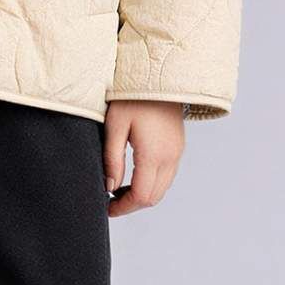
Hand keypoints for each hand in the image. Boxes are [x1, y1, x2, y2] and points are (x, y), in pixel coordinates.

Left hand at [103, 100, 184, 216]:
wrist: (159, 76)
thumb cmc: (133, 96)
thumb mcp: (115, 127)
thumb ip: (112, 159)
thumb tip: (109, 187)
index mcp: (154, 154)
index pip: (141, 196)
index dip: (123, 207)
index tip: (107, 208)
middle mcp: (170, 157)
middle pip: (154, 197)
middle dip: (132, 204)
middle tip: (110, 201)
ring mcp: (177, 152)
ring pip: (162, 189)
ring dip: (142, 195)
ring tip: (118, 189)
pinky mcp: (178, 147)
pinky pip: (167, 176)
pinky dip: (151, 183)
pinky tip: (133, 176)